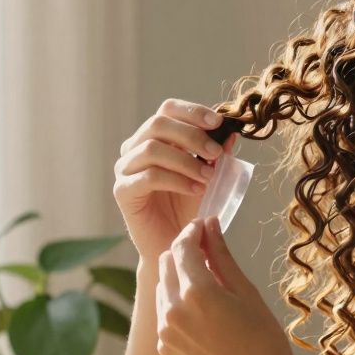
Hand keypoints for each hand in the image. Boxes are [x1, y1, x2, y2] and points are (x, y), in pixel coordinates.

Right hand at [114, 99, 235, 263]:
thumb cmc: (189, 209)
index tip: (218, 122)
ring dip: (186, 160)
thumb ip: (217, 155)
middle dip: (192, 135)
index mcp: (153, 137)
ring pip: (152, 149)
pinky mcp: (122, 191)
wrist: (174, 245)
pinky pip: (148, 176)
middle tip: (216, 153)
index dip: (192, 111)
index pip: (167, 109)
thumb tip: (232, 133)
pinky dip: (176, 180)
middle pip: (158, 123)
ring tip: (209, 176)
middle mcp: (134, 148)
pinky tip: (196, 190)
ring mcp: (125, 169)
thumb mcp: (209, 176)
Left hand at [155, 217, 302, 354]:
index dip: (192, 231)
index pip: (182, 247)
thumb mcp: (247, 292)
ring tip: (208, 284)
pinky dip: (177, 304)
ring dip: (179, 278)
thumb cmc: (264, 340)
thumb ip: (222, 256)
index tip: (203, 226)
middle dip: (183, 252)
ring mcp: (164, 332)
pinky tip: (202, 312)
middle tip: (206, 250)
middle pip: (166, 264)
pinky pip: (164, 314)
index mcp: (197, 293)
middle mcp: (173, 310)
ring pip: (162, 288)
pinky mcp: (164, 348)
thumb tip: (210, 224)